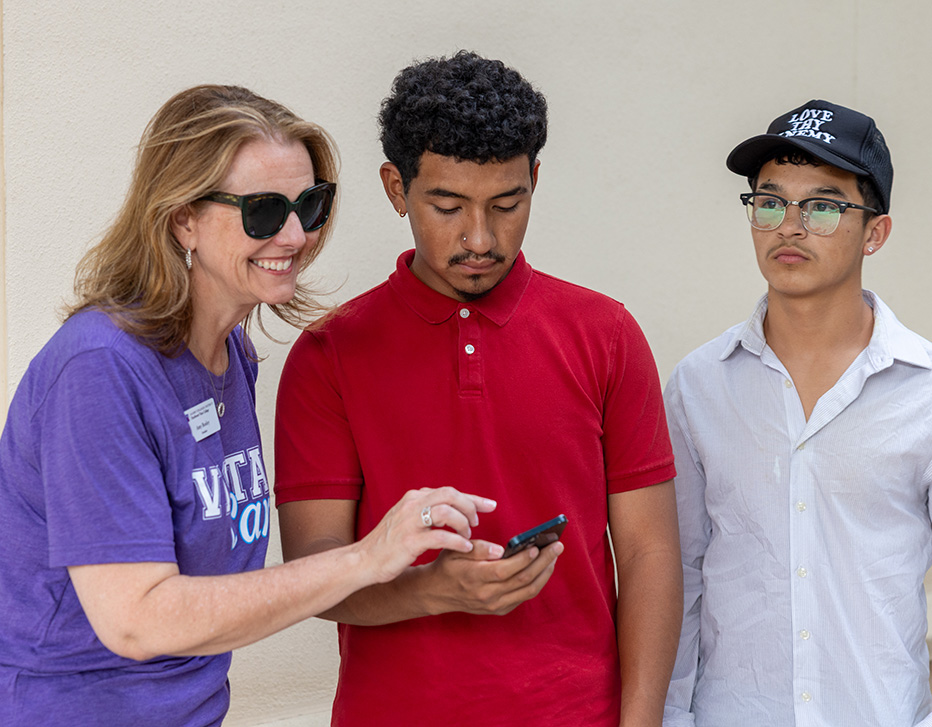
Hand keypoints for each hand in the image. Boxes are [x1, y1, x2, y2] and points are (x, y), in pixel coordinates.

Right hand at [356, 487, 496, 583]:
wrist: (362, 560)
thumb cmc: (388, 543)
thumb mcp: (406, 519)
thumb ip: (427, 511)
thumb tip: (453, 509)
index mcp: (414, 498)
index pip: (450, 491)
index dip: (473, 498)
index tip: (491, 505)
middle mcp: (412, 505)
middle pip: (451, 495)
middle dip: (470, 507)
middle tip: (477, 523)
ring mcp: (410, 522)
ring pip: (447, 512)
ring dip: (463, 524)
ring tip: (468, 537)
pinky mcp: (410, 541)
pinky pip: (441, 537)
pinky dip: (457, 542)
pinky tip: (464, 549)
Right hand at [422, 538, 563, 615]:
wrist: (436, 593)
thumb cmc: (447, 566)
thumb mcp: (455, 550)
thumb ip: (479, 548)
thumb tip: (502, 550)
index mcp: (474, 578)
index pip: (504, 571)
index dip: (523, 559)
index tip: (537, 546)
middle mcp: (487, 595)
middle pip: (522, 580)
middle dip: (543, 562)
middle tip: (557, 546)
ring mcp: (495, 605)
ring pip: (528, 591)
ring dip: (545, 572)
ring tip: (554, 555)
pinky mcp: (500, 610)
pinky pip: (524, 597)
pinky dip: (537, 582)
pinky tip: (543, 567)